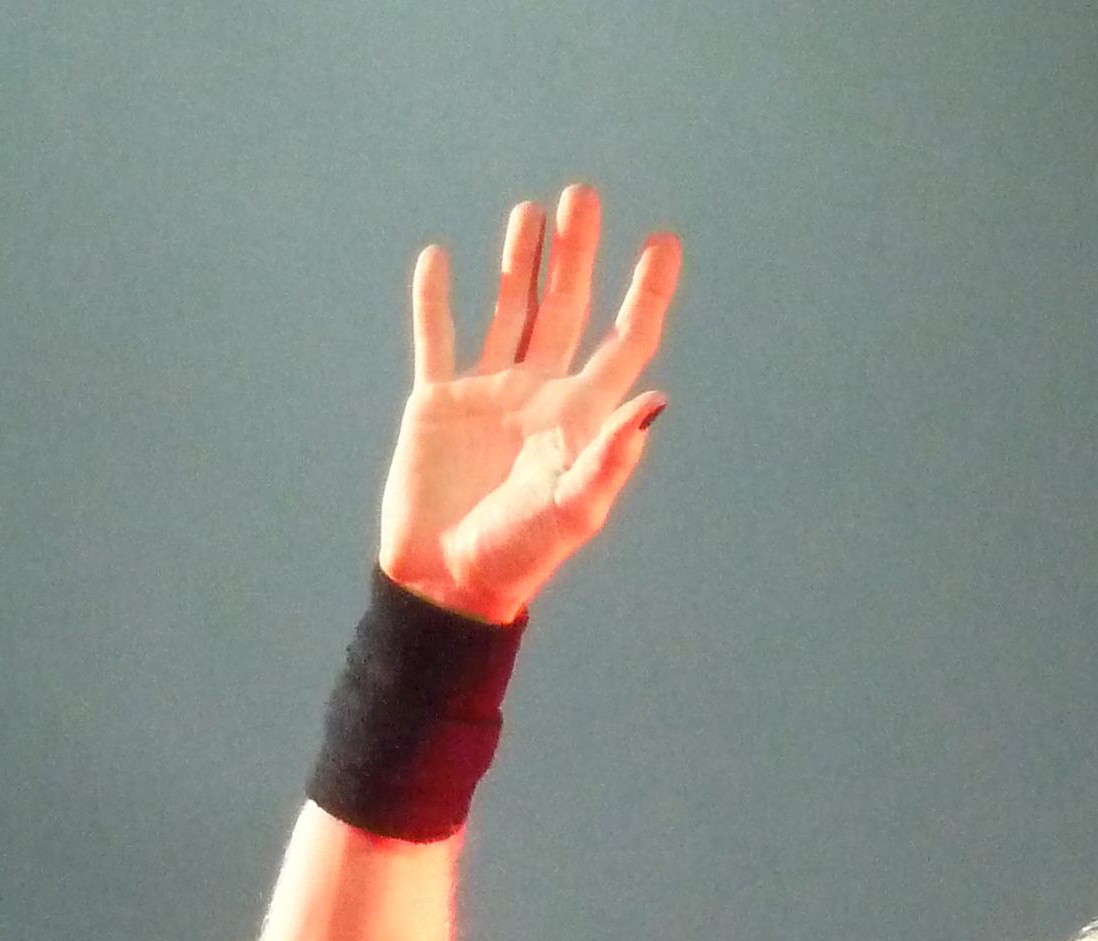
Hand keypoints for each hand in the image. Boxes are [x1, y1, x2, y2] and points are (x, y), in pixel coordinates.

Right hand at [378, 185, 679, 624]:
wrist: (443, 587)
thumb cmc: (513, 559)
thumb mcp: (570, 514)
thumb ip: (609, 459)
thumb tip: (654, 401)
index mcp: (578, 419)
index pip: (623, 343)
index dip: (645, 295)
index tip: (663, 243)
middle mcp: (538, 396)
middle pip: (566, 308)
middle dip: (576, 253)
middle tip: (583, 196)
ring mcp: (487, 395)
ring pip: (509, 309)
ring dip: (519, 261)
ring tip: (530, 212)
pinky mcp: (437, 403)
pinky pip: (436, 338)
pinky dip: (434, 299)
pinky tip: (439, 259)